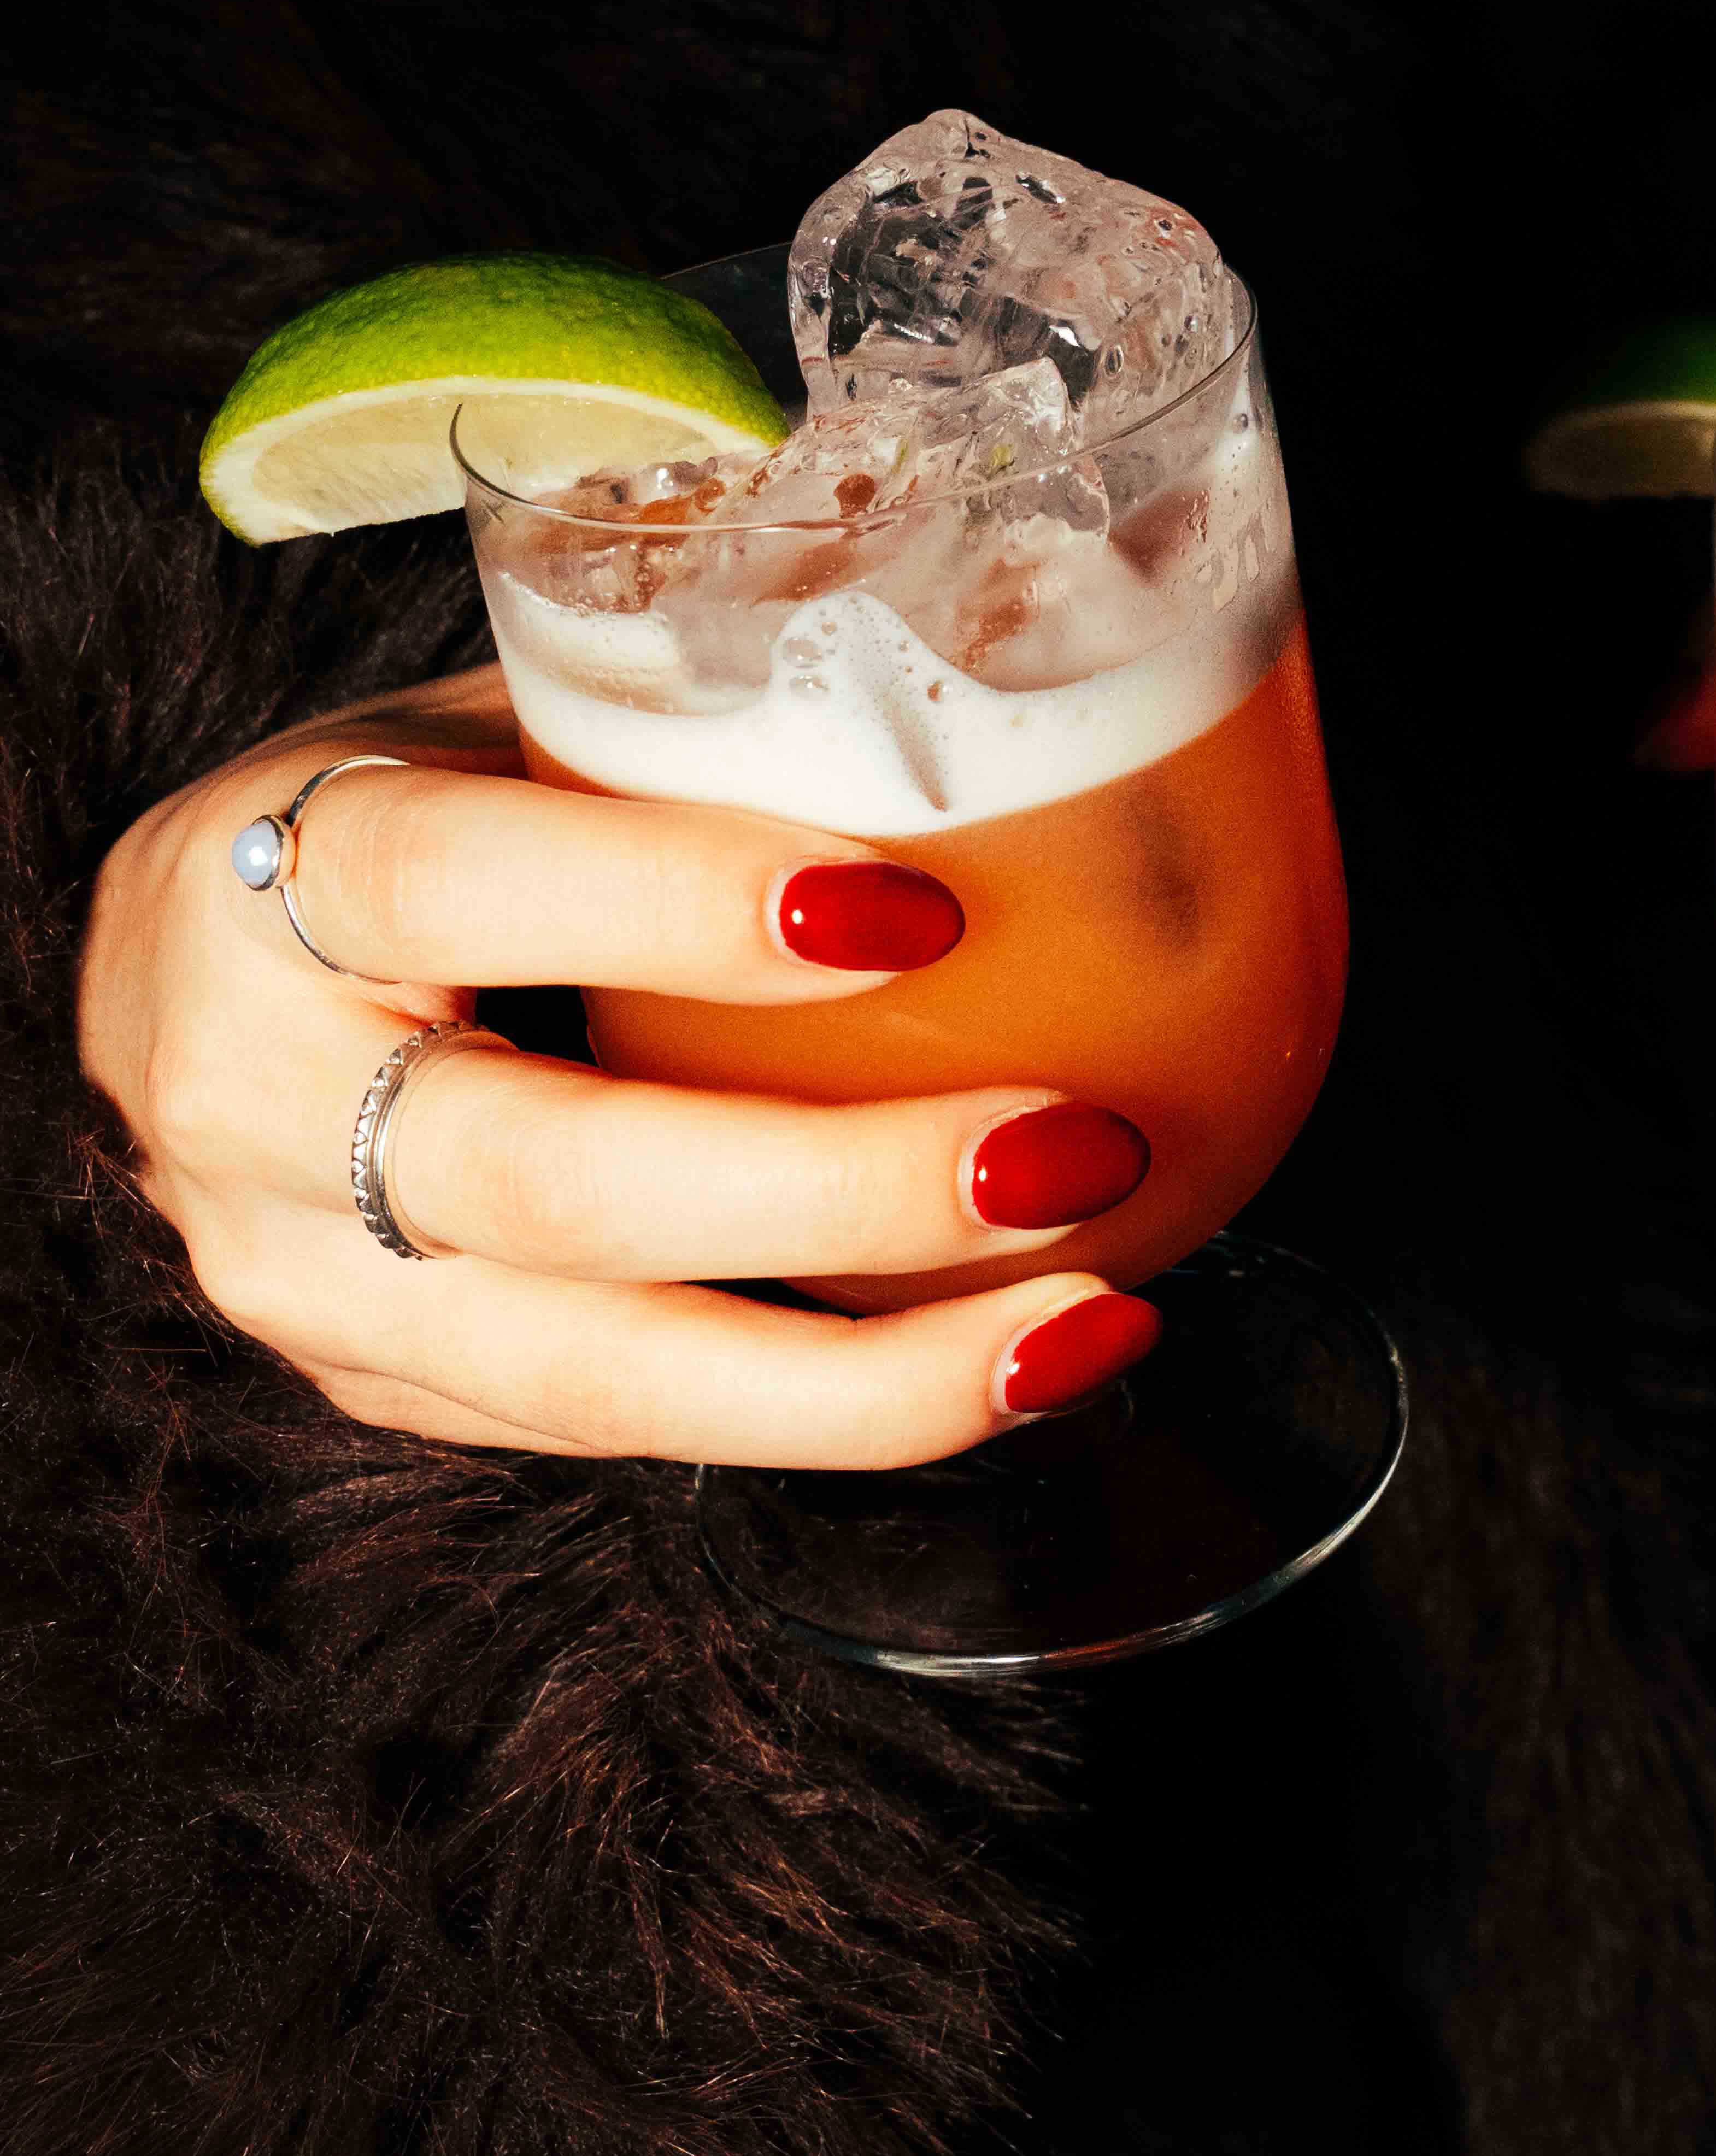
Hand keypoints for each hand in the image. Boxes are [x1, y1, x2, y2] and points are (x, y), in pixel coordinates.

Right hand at [78, 666, 1157, 1462]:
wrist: (191, 992)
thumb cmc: (391, 823)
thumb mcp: (485, 732)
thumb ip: (673, 735)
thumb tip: (988, 721)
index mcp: (256, 880)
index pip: (451, 883)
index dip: (678, 900)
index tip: (914, 910)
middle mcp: (249, 1106)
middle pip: (552, 1185)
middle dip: (840, 1191)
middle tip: (1072, 1151)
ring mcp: (308, 1284)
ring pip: (602, 1381)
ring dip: (875, 1376)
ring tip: (1084, 1328)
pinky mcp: (392, 1393)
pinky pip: (627, 1435)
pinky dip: (833, 1409)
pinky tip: (1003, 1362)